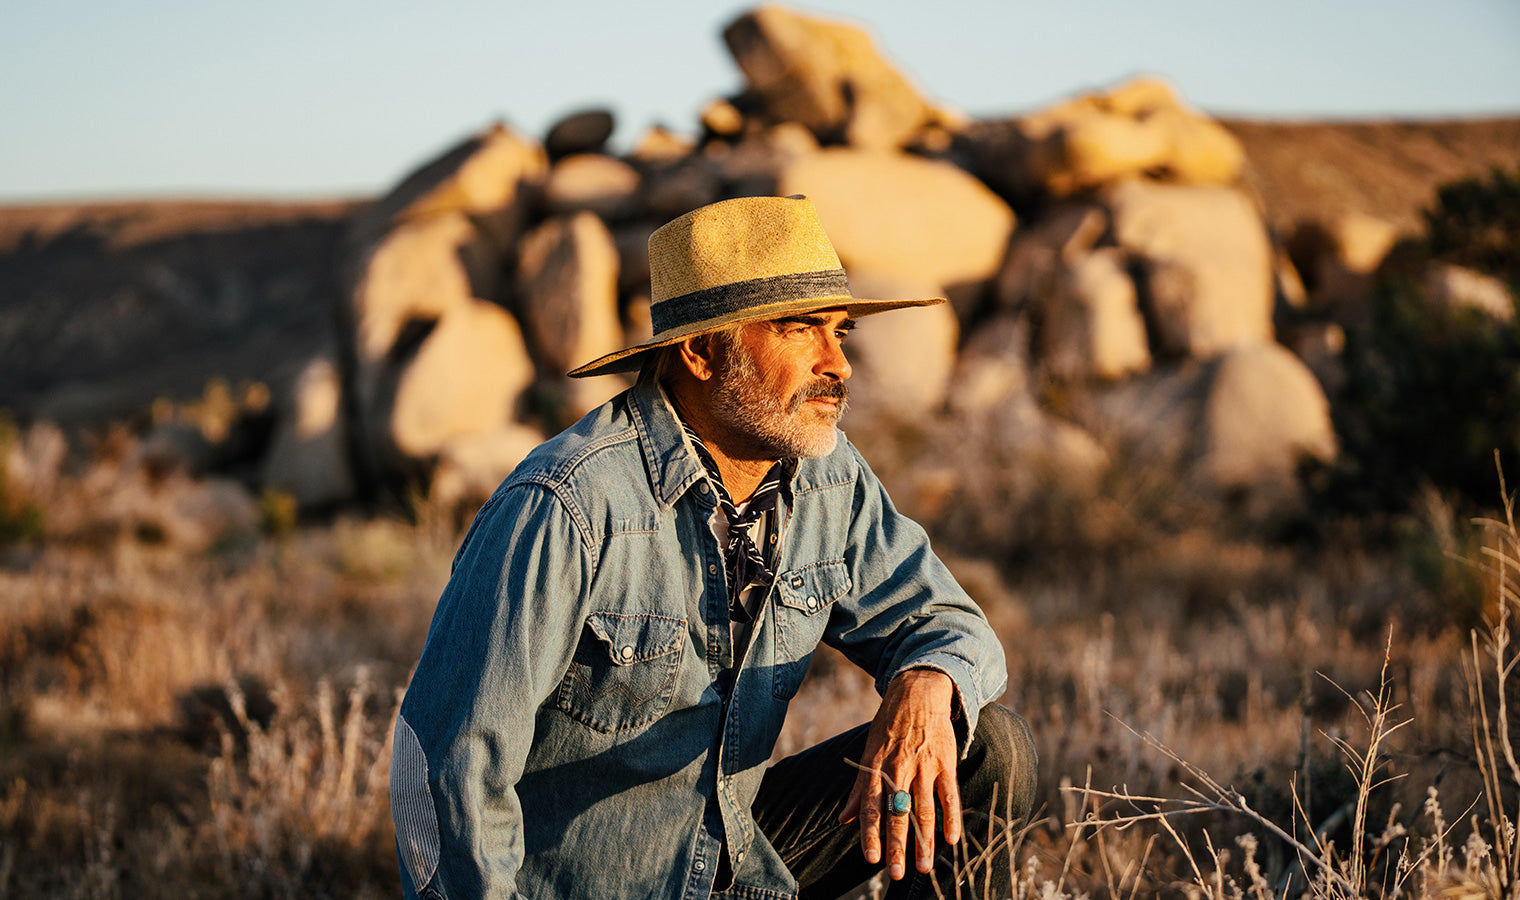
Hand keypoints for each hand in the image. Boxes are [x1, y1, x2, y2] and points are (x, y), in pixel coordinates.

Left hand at [839, 668, 960, 880]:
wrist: (917, 693)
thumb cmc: (889, 728)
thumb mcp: (868, 754)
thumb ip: (859, 790)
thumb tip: (843, 820)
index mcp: (876, 769)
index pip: (872, 808)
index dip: (870, 834)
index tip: (871, 859)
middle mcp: (899, 769)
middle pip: (897, 813)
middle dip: (897, 845)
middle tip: (897, 873)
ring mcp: (924, 766)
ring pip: (923, 809)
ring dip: (924, 840)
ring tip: (924, 867)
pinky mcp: (945, 763)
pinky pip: (949, 795)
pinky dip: (951, 818)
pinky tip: (951, 840)